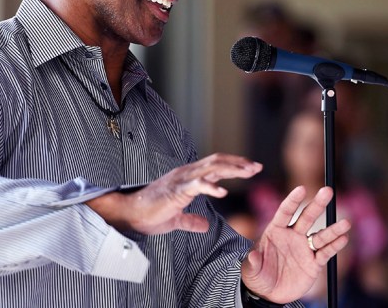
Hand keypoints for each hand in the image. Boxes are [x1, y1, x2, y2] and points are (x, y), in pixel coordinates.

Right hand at [86, 153, 261, 234]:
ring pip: (210, 168)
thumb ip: (191, 221)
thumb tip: (204, 225)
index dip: (234, 165)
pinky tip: (222, 192)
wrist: (130, 215)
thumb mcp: (176, 220)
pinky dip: (210, 186)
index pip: (215, 165)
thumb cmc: (150, 215)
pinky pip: (196, 185)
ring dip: (231, 169)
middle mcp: (186, 174)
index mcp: (188, 178)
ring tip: (248, 172)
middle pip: (217, 162)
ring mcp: (181, 180)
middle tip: (257, 167)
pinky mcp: (175, 191)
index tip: (251, 168)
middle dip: (239, 163)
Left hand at [241, 186, 350, 303]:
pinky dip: (335, 246)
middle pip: (307, 217)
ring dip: (333, 229)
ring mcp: (304, 248)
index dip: (293, 201)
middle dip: (317, 204)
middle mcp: (292, 236)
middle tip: (327, 191)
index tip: (301, 189)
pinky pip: (325, 252)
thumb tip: (252, 256)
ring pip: (320, 236)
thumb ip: (252, 263)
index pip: (285, 212)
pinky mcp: (314, 263)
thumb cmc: (257, 276)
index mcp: (275, 231)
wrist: (270, 293)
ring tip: (345, 223)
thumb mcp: (251, 270)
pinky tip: (343, 239)